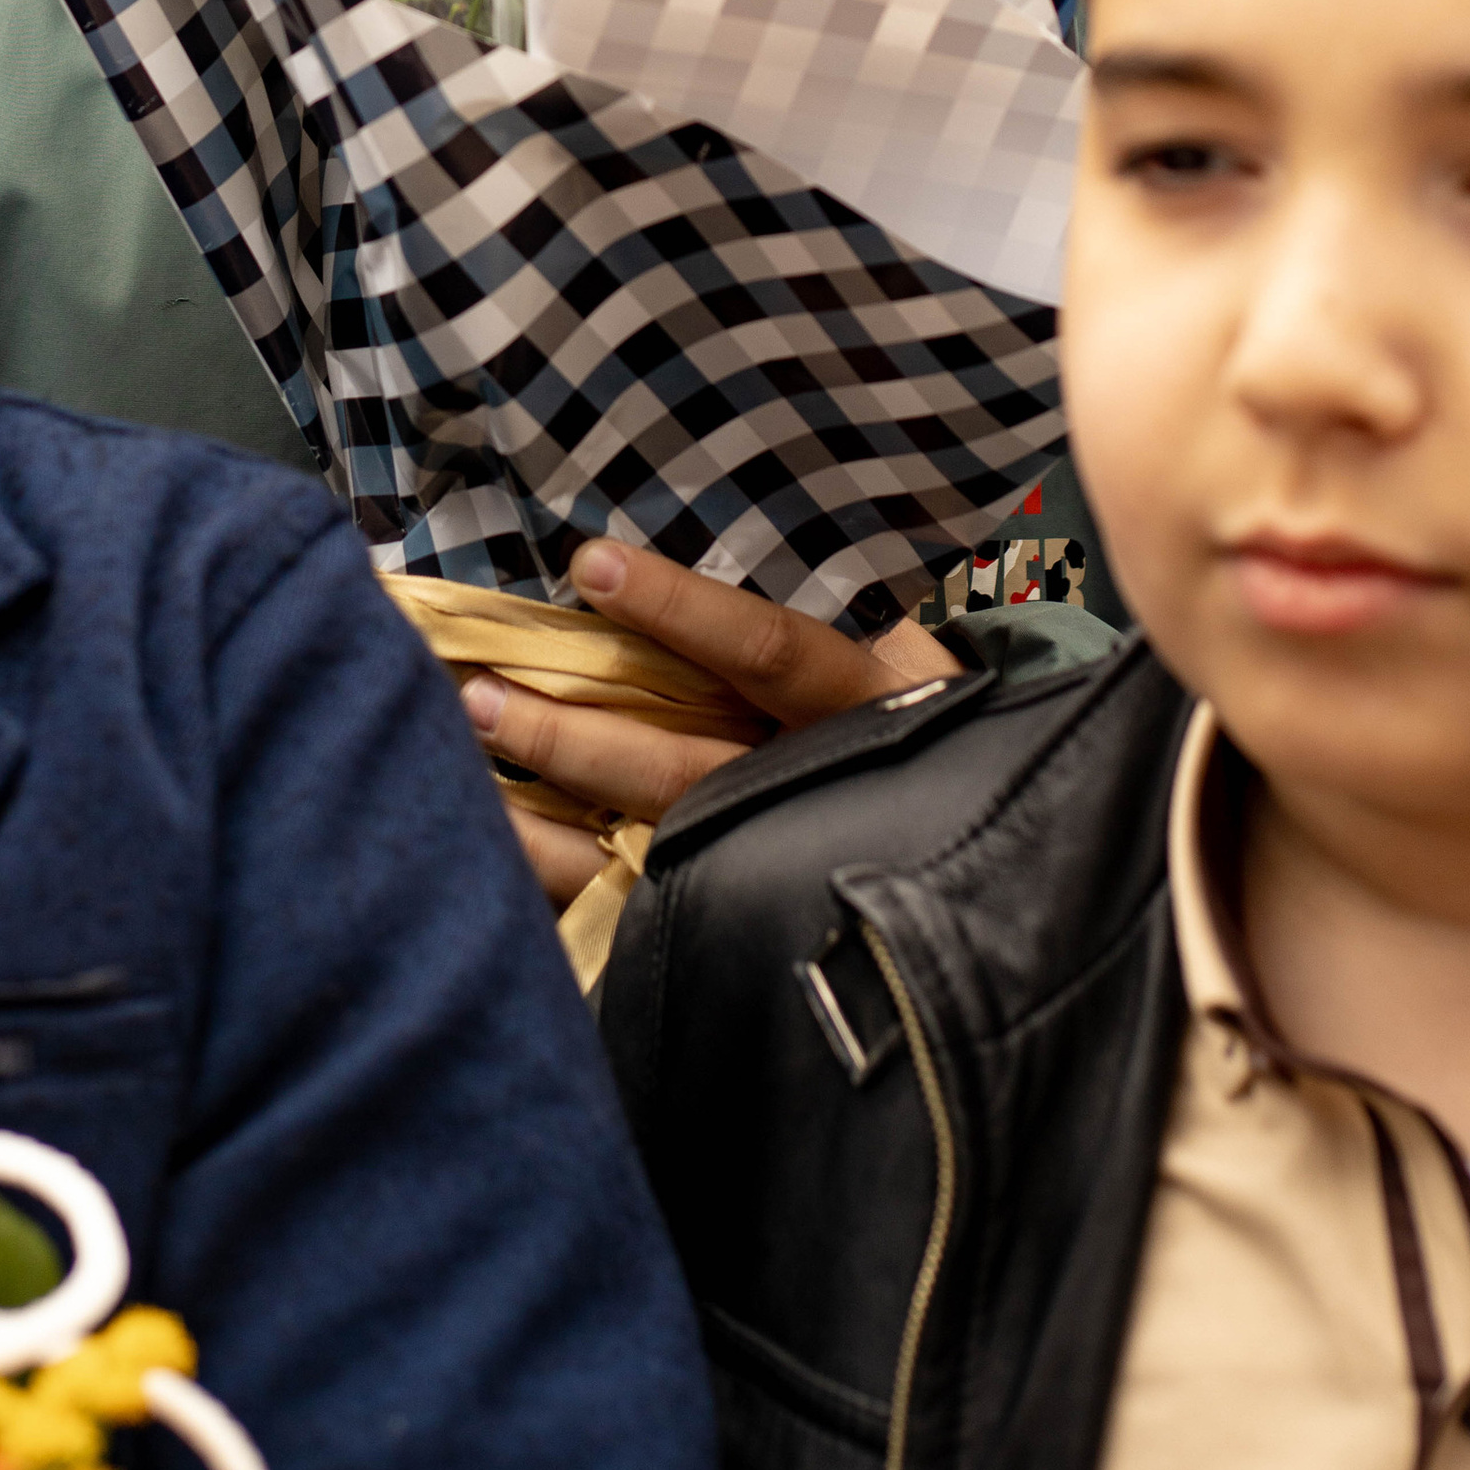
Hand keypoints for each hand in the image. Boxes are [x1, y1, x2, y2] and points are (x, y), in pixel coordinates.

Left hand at [463, 538, 955, 906]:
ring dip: (544, 824)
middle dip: (573, 735)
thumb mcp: (918, 655)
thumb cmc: (939, 732)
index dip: (677, 609)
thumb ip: (846, 607)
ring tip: (466, 776)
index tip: (589, 564)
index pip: (766, 651)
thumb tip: (738, 534)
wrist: (1004, 884)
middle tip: (478, 695)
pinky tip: (498, 867)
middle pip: (680, 771)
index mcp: (867, 710)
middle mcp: (817, 796)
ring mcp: (779, 875)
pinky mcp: (745, 935)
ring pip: (646, 858)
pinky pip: (640, 924)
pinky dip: (566, 896)